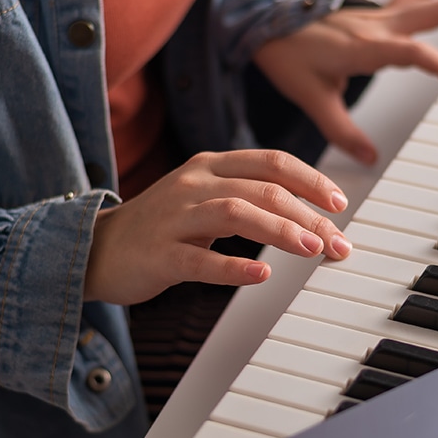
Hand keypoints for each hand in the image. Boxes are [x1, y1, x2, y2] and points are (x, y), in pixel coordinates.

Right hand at [85, 150, 351, 304]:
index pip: (271, 162)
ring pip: (235, 213)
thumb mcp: (206, 198)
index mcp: (209, 165)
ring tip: (312, 249)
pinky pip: (199, 260)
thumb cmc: (161, 227)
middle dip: (308, 214)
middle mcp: (193, 184)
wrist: (96, 249)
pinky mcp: (158, 254)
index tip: (340, 203)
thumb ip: (250, 199)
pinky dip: (233, 267)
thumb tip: (310, 217)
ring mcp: (174, 217)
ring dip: (280, 231)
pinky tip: (261, 275)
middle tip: (338, 242)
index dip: (310, 180)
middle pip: (262, 189)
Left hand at [253, 0, 437, 165]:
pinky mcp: (377, 13)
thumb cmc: (287, 58)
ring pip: (435, 0)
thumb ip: (341, 131)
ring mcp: (380, 15)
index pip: (416, 54)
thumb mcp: (311, 99)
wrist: (264, 26)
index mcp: (367, 47)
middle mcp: (379, 26)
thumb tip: (370, 158)